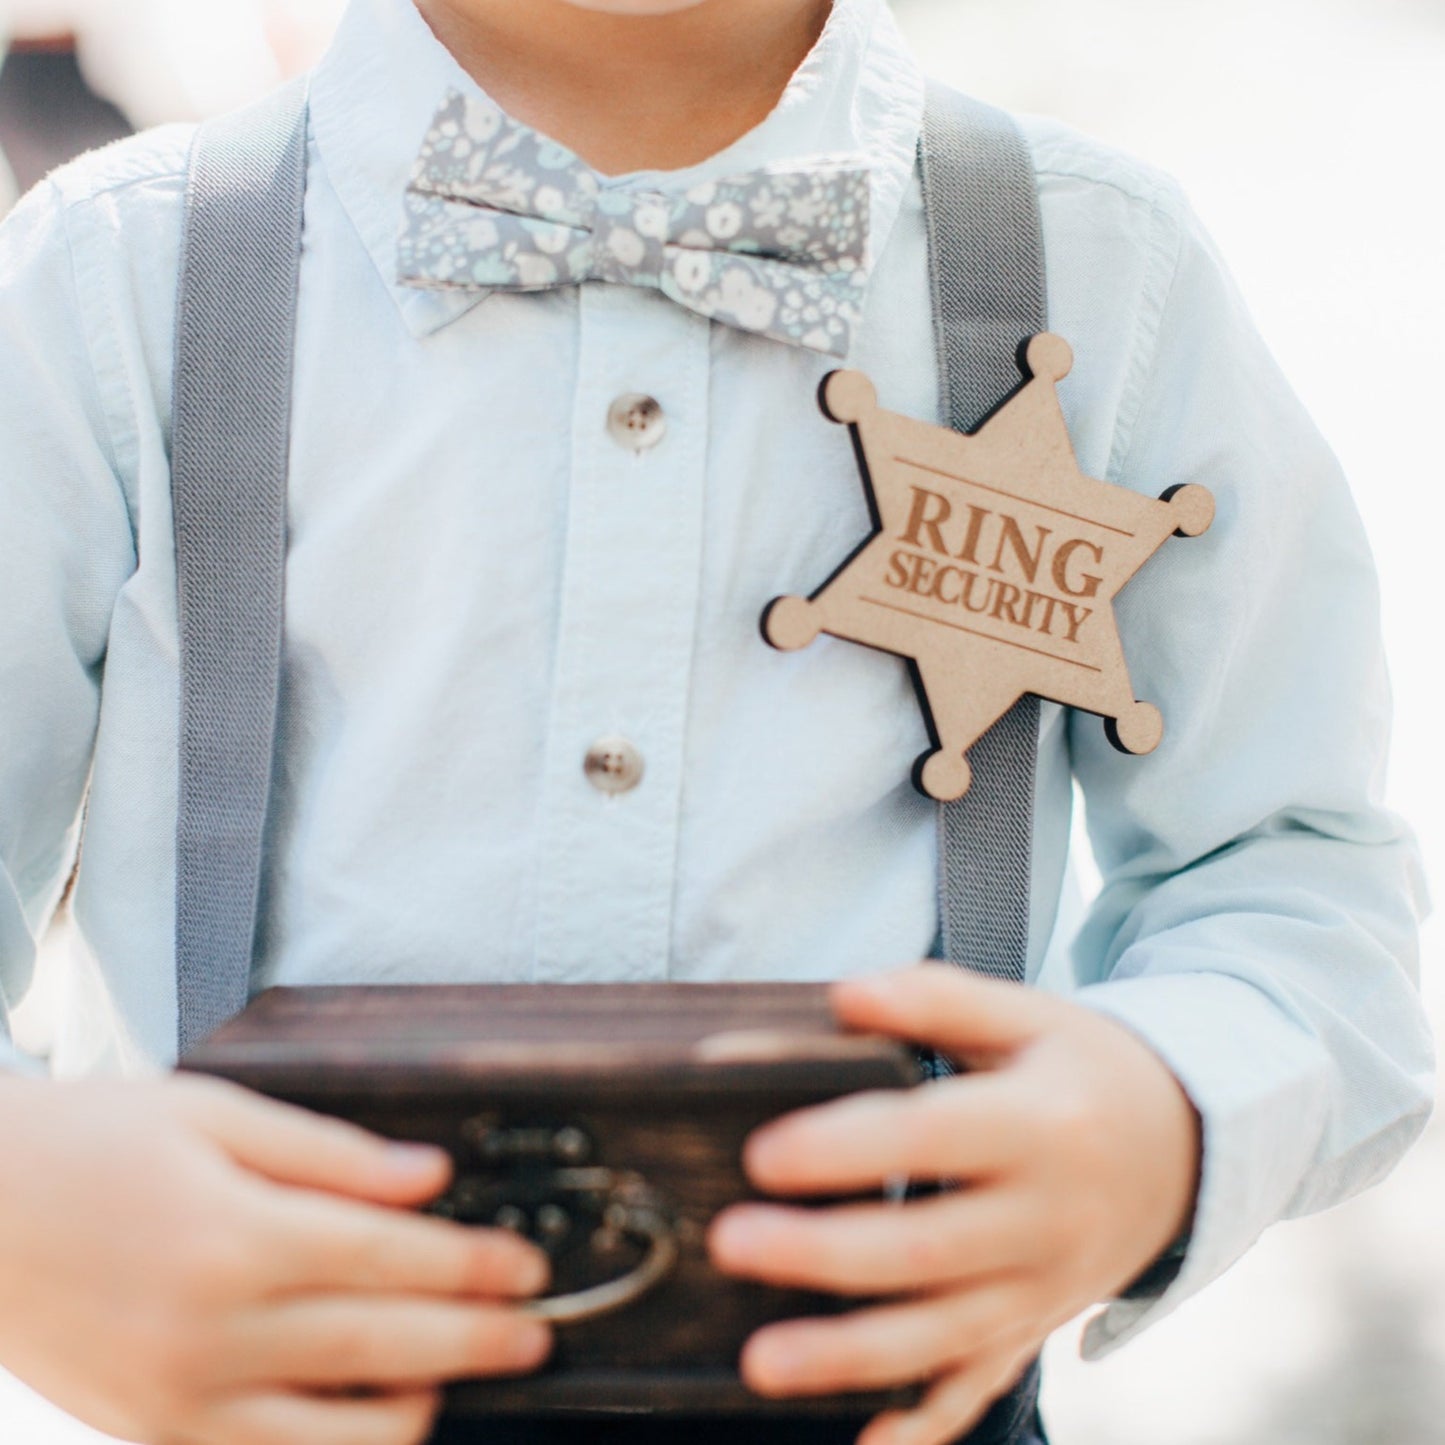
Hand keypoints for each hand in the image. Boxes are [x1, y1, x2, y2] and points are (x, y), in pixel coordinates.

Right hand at [0, 1074, 553, 1444]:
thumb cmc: (89, 1145)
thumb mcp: (210, 1114)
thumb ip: (330, 1153)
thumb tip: (428, 1176)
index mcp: (233, 1235)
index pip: (392, 1258)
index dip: (475, 1264)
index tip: (528, 1266)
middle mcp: (211, 1331)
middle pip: (385, 1348)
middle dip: (478, 1341)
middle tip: (535, 1332)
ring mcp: (179, 1402)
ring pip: (337, 1441)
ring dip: (416, 1410)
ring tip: (453, 1373)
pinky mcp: (154, 1438)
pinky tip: (369, 1415)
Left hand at [707, 963, 1199, 1444]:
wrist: (1185, 1146)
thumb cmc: (1081, 1068)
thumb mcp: (1026, 1015)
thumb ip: (934, 998)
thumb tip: (842, 995)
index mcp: (1042, 1123)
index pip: (933, 1138)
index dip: (847, 1148)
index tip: (762, 1152)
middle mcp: (1048, 1216)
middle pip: (927, 1249)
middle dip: (822, 1255)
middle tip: (728, 1243)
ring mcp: (1046, 1287)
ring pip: (943, 1335)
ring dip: (848, 1357)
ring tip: (759, 1364)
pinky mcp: (1037, 1329)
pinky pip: (980, 1387)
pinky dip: (923, 1425)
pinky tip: (862, 1444)